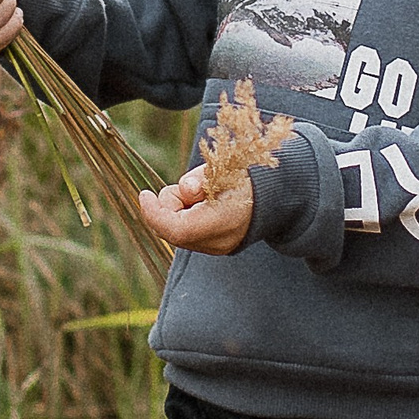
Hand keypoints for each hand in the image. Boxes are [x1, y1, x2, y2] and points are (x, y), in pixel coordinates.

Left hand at [138, 160, 252, 254]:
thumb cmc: (246, 178)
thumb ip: (200, 179)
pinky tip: (203, 206)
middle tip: (186, 190)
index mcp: (222, 221)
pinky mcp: (216, 248)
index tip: (144, 195)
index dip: (154, 214)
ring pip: (179, 232)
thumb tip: (184, 189)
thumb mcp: (224, 170)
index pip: (177, 228)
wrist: (274, 196)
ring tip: (202, 195)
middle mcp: (219, 241)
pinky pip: (189, 234)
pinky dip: (187, 217)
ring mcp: (218, 248)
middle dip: (169, 207)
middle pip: (174, 231)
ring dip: (179, 211)